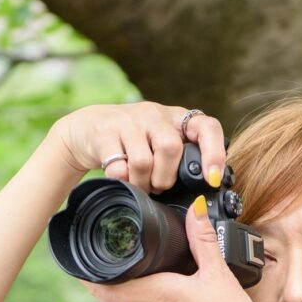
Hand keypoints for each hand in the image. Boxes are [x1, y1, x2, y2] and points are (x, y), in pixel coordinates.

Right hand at [47, 102, 226, 194]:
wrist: (88, 128)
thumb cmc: (133, 142)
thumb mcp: (160, 142)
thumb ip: (181, 158)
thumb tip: (205, 186)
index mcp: (176, 118)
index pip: (206, 127)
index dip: (214, 153)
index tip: (212, 179)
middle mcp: (154, 114)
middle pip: (170, 148)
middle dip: (165, 178)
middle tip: (159, 186)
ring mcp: (128, 121)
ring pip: (144, 162)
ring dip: (143, 183)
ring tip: (140, 184)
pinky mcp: (104, 133)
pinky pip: (119, 168)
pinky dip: (122, 181)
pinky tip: (122, 178)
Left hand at [80, 196, 275, 301]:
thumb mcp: (220, 275)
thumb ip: (204, 240)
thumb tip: (195, 210)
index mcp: (155, 295)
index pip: (105, 288)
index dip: (87, 274)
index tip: (81, 255)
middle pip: (111, 295)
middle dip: (101, 275)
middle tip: (100, 252)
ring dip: (121, 286)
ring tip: (124, 263)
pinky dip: (141, 296)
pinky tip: (155, 285)